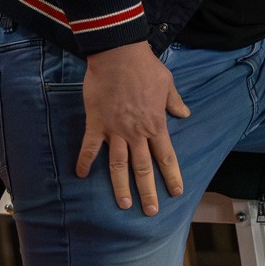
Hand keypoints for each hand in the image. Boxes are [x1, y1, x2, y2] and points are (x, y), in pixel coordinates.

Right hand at [77, 41, 191, 214]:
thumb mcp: (168, 84)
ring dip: (120, 186)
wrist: (119, 54)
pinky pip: (89, 147)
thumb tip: (184, 113)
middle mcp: (136, 133)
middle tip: (150, 211)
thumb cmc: (146, 67)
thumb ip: (175, 102)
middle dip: (147, 192)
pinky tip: (80, 175)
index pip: (166, 157)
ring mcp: (115, 131)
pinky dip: (84, 161)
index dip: (171, 176)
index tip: (175, 193)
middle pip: (142, 169)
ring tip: (123, 204)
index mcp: (156, 125)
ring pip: (117, 166)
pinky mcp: (96, 124)